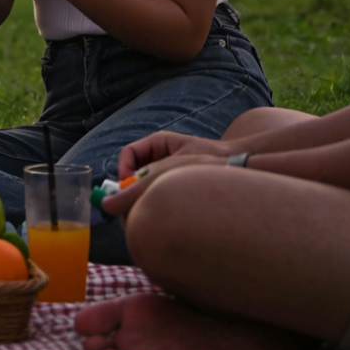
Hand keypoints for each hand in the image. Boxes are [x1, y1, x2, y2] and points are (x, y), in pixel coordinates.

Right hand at [99, 152, 231, 216]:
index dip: (123, 173)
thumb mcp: (168, 173)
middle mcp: (163, 153)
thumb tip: (109, 205)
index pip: (127, 154)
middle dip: (135, 189)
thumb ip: (138, 187)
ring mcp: (173, 167)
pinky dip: (163, 199)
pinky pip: (163, 190)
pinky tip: (177, 206)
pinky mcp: (182, 181)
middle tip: (141, 207)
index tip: (128, 191)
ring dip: (151, 196)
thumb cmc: (208, 161)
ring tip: (166, 204)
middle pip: (136, 171)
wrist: (240, 164)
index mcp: (158, 142)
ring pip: (149, 184)